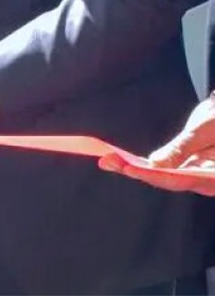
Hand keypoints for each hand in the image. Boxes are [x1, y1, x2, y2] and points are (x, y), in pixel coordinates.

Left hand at [99, 97, 214, 195]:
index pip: (175, 178)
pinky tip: (125, 161)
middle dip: (134, 171)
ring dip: (135, 169)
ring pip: (162, 176)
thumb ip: (182, 149)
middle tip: (107, 161)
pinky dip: (145, 165)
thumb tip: (155, 164)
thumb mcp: (204, 130)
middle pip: (165, 180)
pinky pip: (165, 169)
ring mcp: (195, 176)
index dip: (149, 174)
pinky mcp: (189, 169)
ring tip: (109, 161)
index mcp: (211, 176)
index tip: (126, 167)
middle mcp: (203, 180)